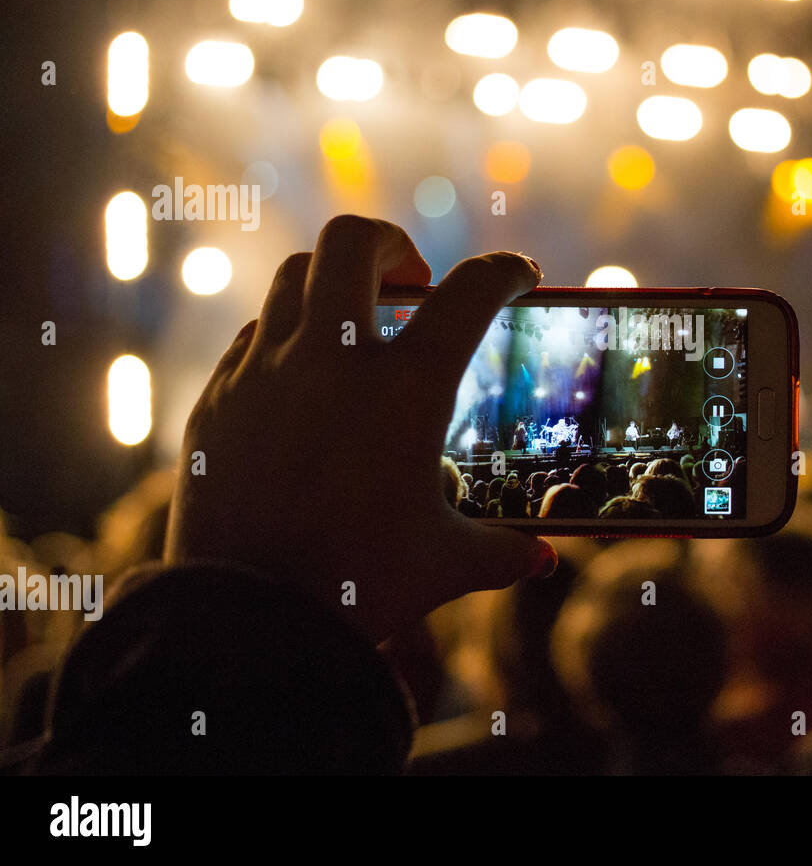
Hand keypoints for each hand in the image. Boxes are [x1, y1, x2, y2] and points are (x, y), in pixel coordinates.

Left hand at [165, 215, 556, 641]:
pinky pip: (254, 337)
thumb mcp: (446, 565)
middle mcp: (331, 362)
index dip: (505, 271)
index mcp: (405, 390)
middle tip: (415, 279)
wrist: (243, 623)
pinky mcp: (216, 400)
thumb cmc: (360, 588)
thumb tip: (541, 559)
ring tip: (356, 320)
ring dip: (334, 282)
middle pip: (354, 243)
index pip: (471, 292)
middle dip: (393, 245)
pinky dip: (288, 338)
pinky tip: (303, 379)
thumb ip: (502, 551)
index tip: (519, 275)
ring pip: (295, 277)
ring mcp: (263, 373)